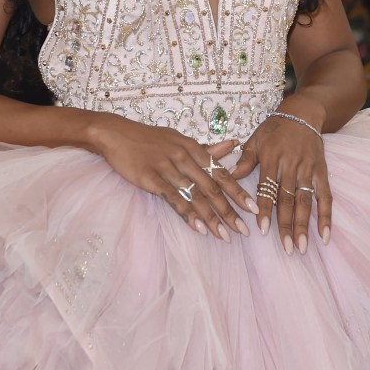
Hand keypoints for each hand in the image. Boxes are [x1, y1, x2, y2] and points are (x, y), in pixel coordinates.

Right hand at [90, 118, 257, 241]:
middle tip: (244, 230)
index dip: (238, 192)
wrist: (116, 134)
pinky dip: (187, 214)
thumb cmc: (150, 138)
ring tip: (224, 236)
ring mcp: (167, 167)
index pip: (221, 173)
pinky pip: (173, 198)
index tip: (253, 209)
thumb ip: (206, 149)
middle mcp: (184, 157)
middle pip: (211, 187)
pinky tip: (198, 228)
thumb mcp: (180, 138)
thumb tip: (233, 144)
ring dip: (211, 218)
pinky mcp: (151, 178)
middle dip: (229, 210)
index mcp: (193, 147)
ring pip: (195, 195)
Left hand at [230, 111, 329, 254]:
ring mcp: (309, 170)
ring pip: (306, 201)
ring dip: (304, 225)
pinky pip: (325, 197)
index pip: (268, 188)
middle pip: (288, 199)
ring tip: (302, 247)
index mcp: (272, 157)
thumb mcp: (255, 139)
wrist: (303, 113)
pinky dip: (326, 216)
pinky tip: (324, 235)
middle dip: (286, 225)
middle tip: (286, 248)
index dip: (265, 209)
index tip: (263, 230)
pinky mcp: (322, 172)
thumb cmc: (275, 128)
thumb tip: (229, 177)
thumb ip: (244, 160)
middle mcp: (291, 165)